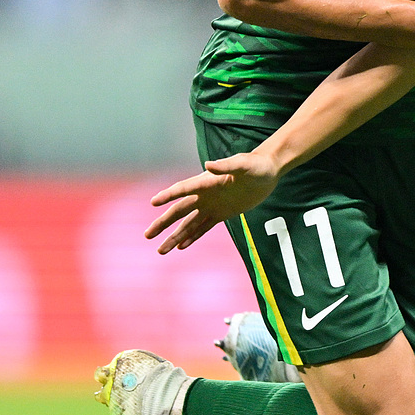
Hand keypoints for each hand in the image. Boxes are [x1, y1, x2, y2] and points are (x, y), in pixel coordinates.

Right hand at [145, 154, 280, 253]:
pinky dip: (192, 237)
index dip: (168, 195)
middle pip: (179, 211)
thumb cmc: (255, 165)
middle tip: (147, 235)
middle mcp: (204, 195)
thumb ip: (226, 165)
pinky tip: (181, 247)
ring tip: (161, 250)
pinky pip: (203, 228)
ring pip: (188, 224)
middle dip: (163, 223)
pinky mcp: (221, 214)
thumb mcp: (243, 165)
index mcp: (206, 182)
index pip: (182, 189)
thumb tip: (209, 165)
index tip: (153, 202)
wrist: (267, 172)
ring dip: (174, 236)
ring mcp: (211, 206)